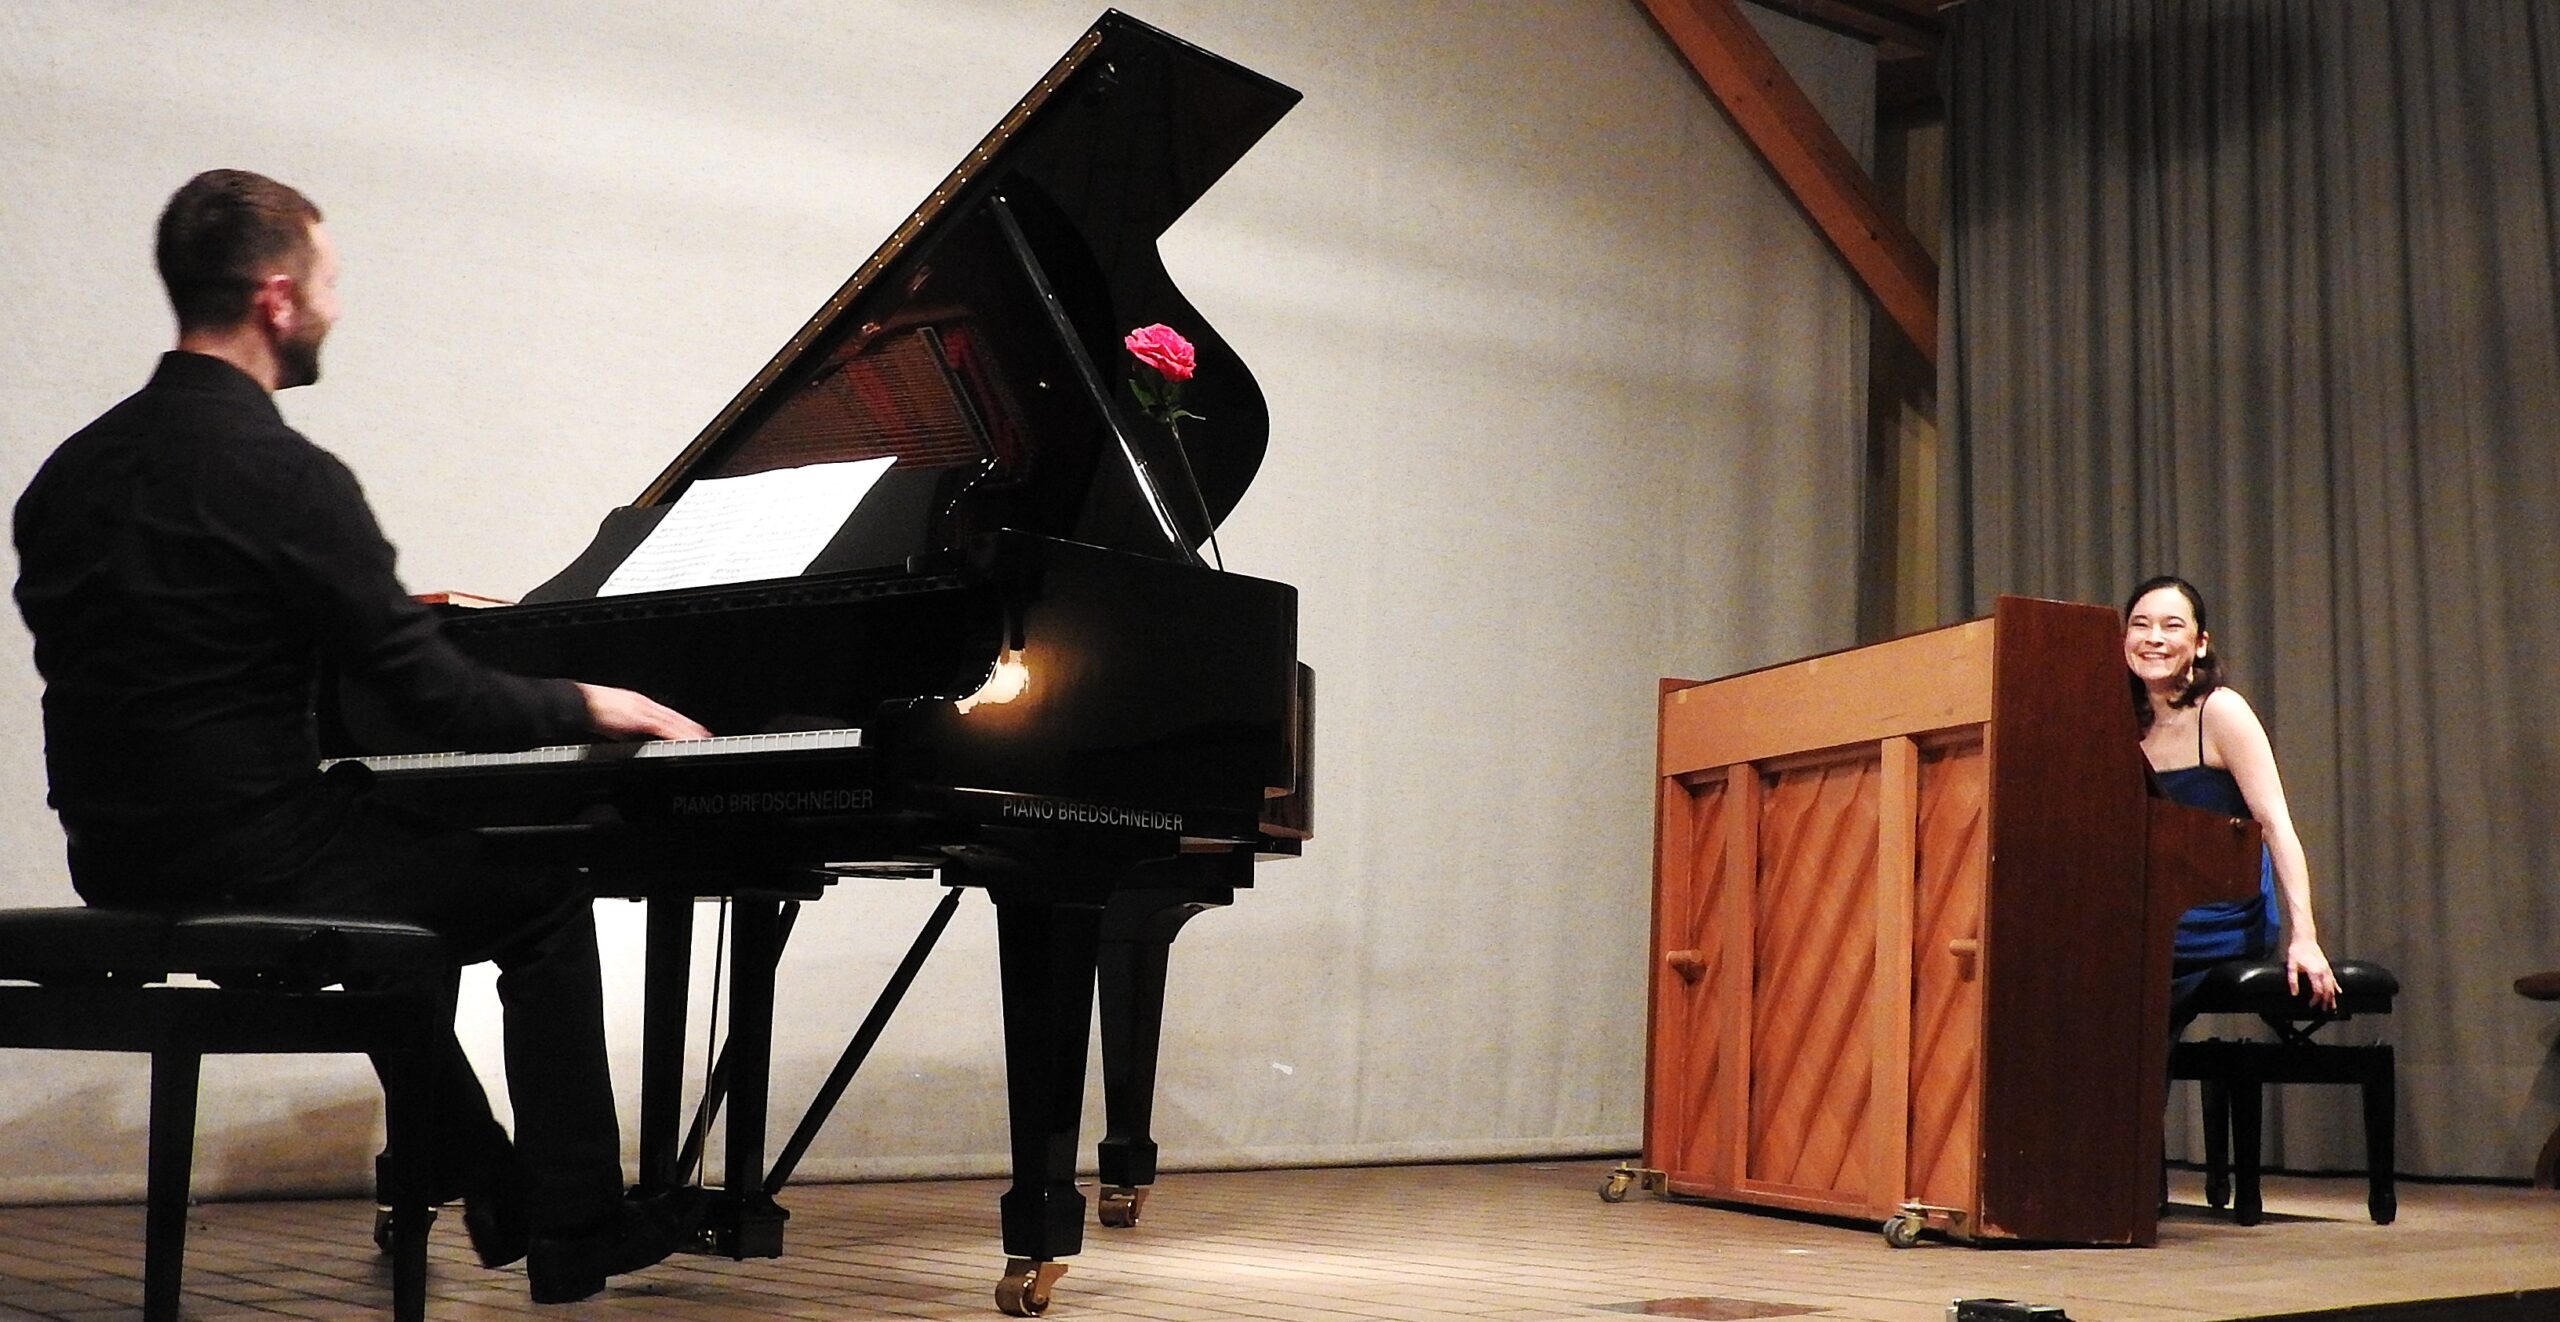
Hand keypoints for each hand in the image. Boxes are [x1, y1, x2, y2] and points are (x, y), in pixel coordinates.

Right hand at [576, 683, 711, 741]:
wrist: (576, 702)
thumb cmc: (589, 711)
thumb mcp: (611, 721)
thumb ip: (624, 729)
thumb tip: (630, 738)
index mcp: (636, 703)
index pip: (664, 713)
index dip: (680, 721)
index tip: (691, 728)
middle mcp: (642, 703)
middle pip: (672, 715)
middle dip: (689, 725)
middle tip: (704, 734)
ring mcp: (641, 708)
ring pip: (671, 720)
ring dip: (687, 730)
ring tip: (700, 738)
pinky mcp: (637, 717)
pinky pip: (661, 726)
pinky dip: (674, 733)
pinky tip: (682, 739)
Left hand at [2286, 937, 2338, 1011]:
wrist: (2305, 939)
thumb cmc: (2297, 951)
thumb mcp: (2291, 966)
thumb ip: (2293, 980)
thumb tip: (2294, 993)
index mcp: (2315, 972)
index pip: (2318, 990)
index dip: (2316, 1000)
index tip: (2311, 1005)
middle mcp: (2323, 972)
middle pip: (2328, 990)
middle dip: (2327, 1001)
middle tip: (2325, 1010)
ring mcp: (2327, 969)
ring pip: (2333, 986)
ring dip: (2333, 997)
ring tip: (2333, 1006)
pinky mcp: (2327, 967)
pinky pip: (2334, 979)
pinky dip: (2336, 987)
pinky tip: (2339, 992)